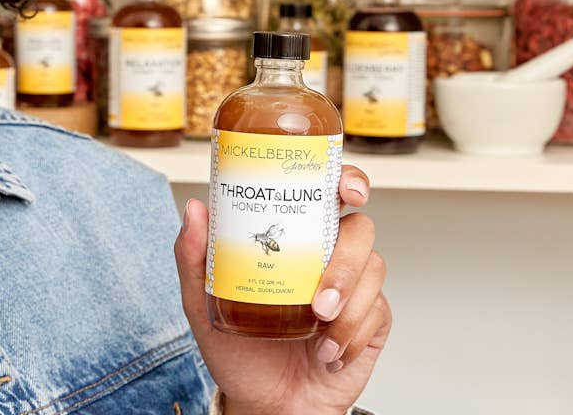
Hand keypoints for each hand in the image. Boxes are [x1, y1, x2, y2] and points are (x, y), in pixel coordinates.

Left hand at [174, 165, 390, 414]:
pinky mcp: (371, 321)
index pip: (327, 193)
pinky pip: (378, 311)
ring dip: (348, 298)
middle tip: (322, 290)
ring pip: (373, 267)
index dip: (345, 180)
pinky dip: (354, 331)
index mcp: (294, 237)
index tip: (345, 189)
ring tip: (319, 322)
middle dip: (348, 256)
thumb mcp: (203, 301)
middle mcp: (327, 255)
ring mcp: (353, 287)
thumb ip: (194, 256)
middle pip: (360, 228)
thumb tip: (195, 209)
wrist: (263, 405)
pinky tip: (328, 350)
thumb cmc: (238, 349)